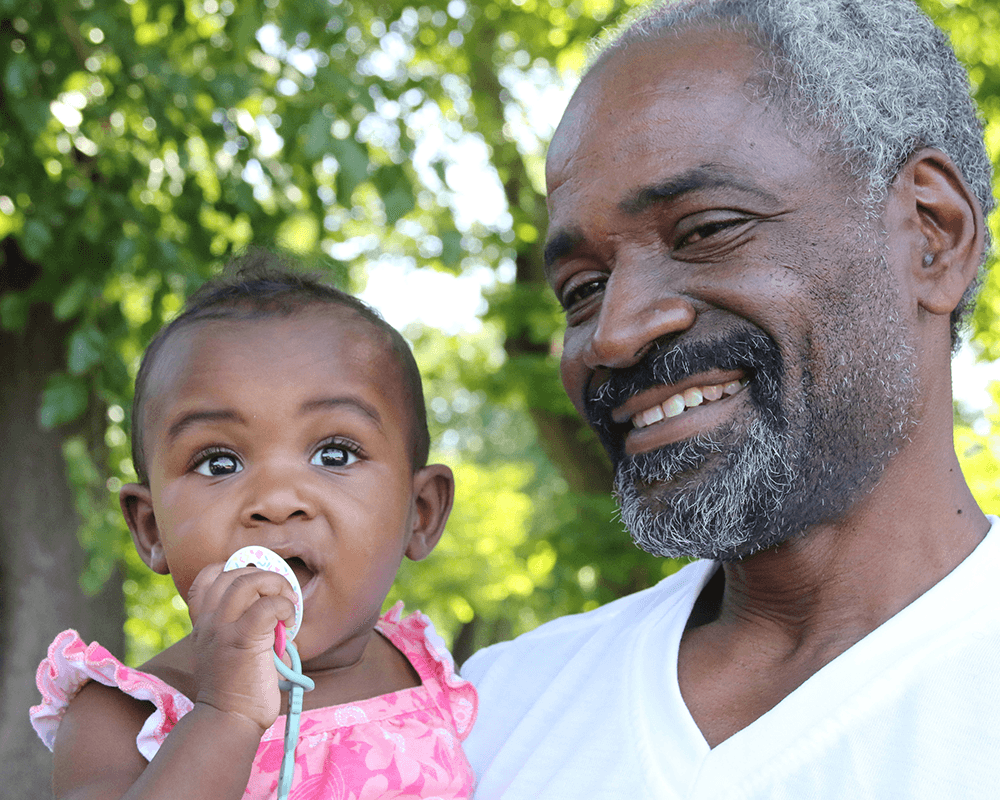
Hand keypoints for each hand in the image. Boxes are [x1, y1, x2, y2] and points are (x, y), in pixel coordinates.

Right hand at [185, 564, 296, 732]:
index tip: (258, 586)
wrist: (229, 720)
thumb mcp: (232, 650)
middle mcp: (208, 622)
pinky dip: (283, 606)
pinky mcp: (242, 639)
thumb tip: (280, 611)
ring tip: (287, 605)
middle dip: (264, 576)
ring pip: (247, 581)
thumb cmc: (239, 689)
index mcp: (203, 623)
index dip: (235, 570)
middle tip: (282, 596)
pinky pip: (266, 606)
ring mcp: (222, 629)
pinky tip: (290, 621)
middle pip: (233, 573)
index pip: (208, 576)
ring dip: (276, 586)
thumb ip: (246, 626)